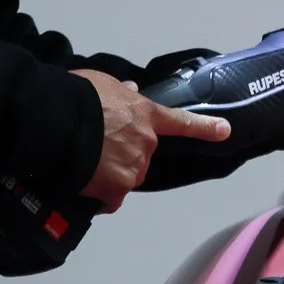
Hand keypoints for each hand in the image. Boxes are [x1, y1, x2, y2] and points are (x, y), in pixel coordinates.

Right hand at [73, 68, 230, 211]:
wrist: (59, 120)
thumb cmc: (78, 98)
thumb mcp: (104, 84)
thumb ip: (121, 94)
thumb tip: (131, 92)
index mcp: (146, 114)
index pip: (181, 121)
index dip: (204, 127)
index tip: (224, 131)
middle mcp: (146, 142)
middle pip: (140, 155)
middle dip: (121, 154)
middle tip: (95, 147)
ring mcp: (134, 166)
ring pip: (125, 176)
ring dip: (109, 174)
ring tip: (85, 160)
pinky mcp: (118, 187)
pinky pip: (111, 199)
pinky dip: (100, 196)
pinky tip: (86, 183)